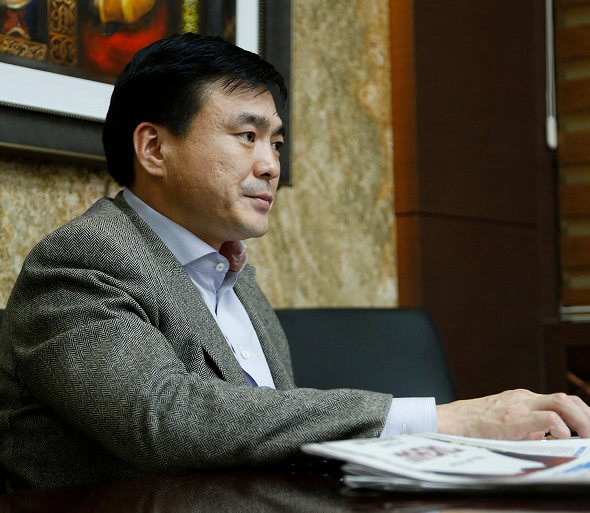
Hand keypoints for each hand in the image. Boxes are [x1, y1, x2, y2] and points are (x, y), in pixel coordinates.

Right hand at [436, 389, 589, 439]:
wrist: (450, 422)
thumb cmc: (473, 426)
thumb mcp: (503, 422)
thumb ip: (526, 426)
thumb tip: (546, 437)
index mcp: (522, 399)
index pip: (561, 401)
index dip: (581, 414)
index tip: (588, 429)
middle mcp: (524, 399)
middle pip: (568, 399)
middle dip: (587, 416)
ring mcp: (519, 406)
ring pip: (563, 403)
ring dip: (582, 421)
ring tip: (586, 437)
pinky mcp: (514, 419)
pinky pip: (548, 418)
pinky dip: (561, 428)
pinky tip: (562, 439)